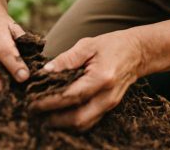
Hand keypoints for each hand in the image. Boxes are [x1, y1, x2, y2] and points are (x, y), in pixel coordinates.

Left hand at [29, 30, 144, 130]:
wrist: (137, 53)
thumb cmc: (112, 45)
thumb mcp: (88, 45)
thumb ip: (66, 59)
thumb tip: (45, 72)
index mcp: (101, 78)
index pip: (71, 97)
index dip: (49, 102)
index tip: (32, 102)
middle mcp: (107, 96)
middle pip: (78, 118)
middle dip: (54, 120)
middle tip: (34, 113)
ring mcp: (110, 104)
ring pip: (83, 125)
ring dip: (62, 124)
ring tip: (43, 116)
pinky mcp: (109, 108)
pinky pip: (89, 122)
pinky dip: (72, 122)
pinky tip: (59, 116)